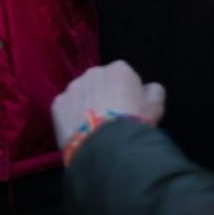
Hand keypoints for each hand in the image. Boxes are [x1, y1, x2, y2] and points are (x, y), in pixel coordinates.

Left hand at [51, 61, 165, 151]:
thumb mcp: (156, 107)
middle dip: (103, 95)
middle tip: (109, 118)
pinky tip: (79, 132)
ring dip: (85, 105)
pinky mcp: (57, 104)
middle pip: (99, 82)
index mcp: (118, 69)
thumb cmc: (135, 122)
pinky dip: (70, 118)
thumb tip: (149, 88)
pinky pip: (65, 109)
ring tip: (93, 128)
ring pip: (80, 95)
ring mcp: (72, 87)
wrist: (107, 145)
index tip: (127, 108)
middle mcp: (93, 72)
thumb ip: (154, 92)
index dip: (126, 93)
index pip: (123, 76)